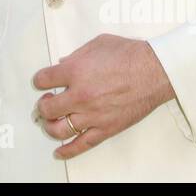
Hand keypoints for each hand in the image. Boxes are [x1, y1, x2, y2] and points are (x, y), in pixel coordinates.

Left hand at [33, 34, 175, 159]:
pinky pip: (82, 144)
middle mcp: (80, 95)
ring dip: (50, 126)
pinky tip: (58, 151)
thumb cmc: (129, 54)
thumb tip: (63, 63)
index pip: (43, 80)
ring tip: (52, 120)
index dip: (39, 81)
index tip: (42, 82)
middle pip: (47, 108)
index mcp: (75, 71)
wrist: (155, 70)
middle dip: (43, 105)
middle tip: (47, 102)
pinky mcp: (106, 128)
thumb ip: (76, 55)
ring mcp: (92, 114)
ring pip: (59, 129)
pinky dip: (67, 150)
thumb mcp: (97, 44)